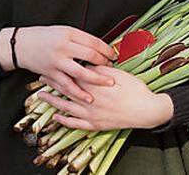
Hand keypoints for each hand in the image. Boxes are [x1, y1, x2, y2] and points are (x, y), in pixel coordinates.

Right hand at [0, 26, 117, 103]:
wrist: (21, 45)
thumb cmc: (45, 36)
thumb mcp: (65, 31)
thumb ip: (80, 40)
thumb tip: (99, 48)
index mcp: (69, 34)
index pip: (93, 43)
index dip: (106, 50)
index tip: (114, 55)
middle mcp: (63, 48)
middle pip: (90, 56)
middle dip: (104, 64)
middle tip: (114, 69)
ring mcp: (56, 62)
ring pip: (80, 73)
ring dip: (95, 80)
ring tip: (108, 84)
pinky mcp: (50, 74)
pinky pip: (66, 85)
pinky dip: (77, 92)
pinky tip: (87, 97)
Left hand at [38, 67, 173, 130]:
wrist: (146, 111)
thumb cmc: (136, 92)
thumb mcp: (120, 75)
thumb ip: (102, 71)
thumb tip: (88, 66)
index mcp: (96, 87)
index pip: (75, 76)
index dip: (63, 70)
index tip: (54, 64)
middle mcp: (90, 101)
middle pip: (67, 90)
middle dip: (53, 83)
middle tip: (43, 77)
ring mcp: (91, 115)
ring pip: (66, 107)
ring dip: (52, 101)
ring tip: (42, 96)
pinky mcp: (95, 125)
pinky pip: (75, 124)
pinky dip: (64, 121)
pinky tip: (56, 117)